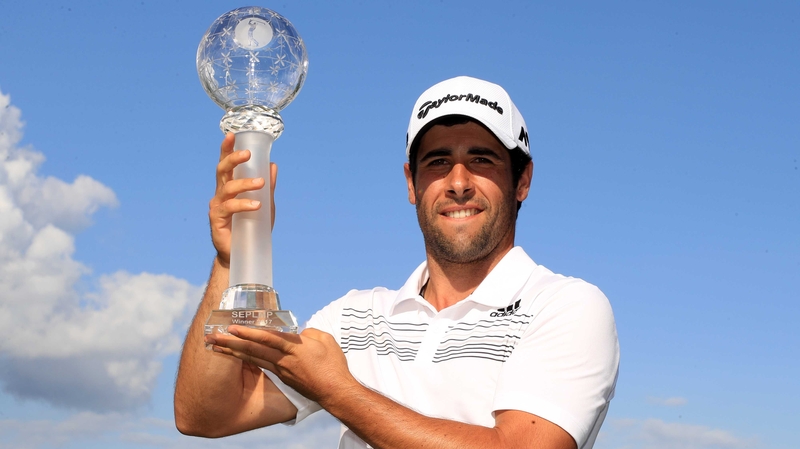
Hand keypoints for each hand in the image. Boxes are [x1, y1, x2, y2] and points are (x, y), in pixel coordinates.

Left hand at [205, 326, 356, 404]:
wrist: (335, 392)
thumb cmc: (333, 365)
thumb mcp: (326, 341)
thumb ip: (309, 333)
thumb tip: (299, 334)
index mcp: (296, 348)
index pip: (269, 338)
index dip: (250, 332)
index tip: (233, 327)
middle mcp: (284, 360)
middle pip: (254, 349)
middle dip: (233, 342)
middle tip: (213, 336)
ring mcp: (281, 370)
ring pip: (254, 358)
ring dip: (234, 352)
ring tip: (217, 347)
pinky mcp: (282, 377)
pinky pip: (261, 365)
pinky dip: (247, 359)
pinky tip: (236, 356)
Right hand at [209, 133, 277, 266]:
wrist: (241, 254)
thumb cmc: (252, 228)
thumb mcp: (265, 204)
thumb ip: (268, 187)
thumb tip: (273, 166)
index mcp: (230, 187)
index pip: (226, 164)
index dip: (226, 149)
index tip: (232, 135)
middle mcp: (221, 194)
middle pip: (222, 171)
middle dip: (232, 159)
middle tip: (247, 155)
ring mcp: (217, 206)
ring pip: (227, 188)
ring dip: (245, 184)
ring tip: (261, 184)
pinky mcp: (216, 220)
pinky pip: (229, 208)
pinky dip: (243, 205)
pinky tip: (256, 206)